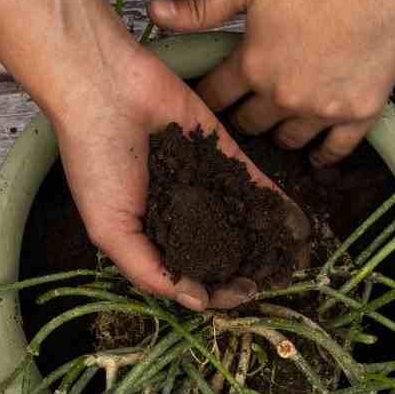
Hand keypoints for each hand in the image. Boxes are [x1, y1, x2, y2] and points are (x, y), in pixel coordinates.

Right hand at [53, 45, 309, 310]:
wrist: (105, 90)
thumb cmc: (96, 161)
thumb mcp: (110, 230)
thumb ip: (150, 270)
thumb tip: (197, 303)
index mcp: (150, 235)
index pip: (190, 273)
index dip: (217, 289)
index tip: (242, 295)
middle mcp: (179, 212)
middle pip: (222, 250)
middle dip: (250, 268)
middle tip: (279, 278)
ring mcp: (203, 182)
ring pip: (242, 218)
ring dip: (270, 240)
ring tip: (299, 258)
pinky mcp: (222, 152)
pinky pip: (254, 183)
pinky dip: (276, 204)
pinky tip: (298, 223)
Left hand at [148, 0, 394, 166]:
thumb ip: (203, 7)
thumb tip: (154, 13)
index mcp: (253, 64)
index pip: (217, 97)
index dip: (211, 96)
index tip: (214, 97)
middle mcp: (284, 95)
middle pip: (251, 124)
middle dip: (245, 116)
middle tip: (247, 109)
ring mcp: (323, 108)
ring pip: (290, 139)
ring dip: (281, 133)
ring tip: (280, 124)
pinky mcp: (361, 112)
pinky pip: (337, 149)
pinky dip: (324, 154)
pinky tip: (317, 155)